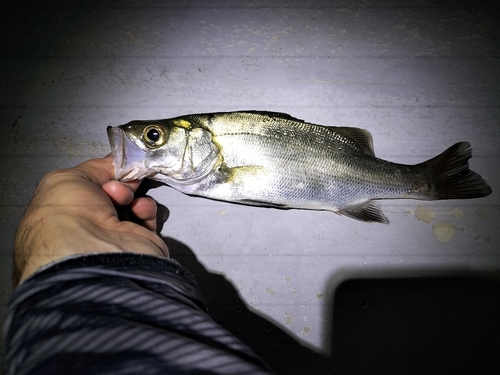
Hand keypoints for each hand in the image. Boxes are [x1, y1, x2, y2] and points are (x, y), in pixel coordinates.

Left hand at [14, 156, 167, 284]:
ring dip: (131, 195)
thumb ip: (94, 168)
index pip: (86, 187)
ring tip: (124, 199)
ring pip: (130, 205)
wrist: (93, 251)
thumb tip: (115, 166)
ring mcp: (112, 238)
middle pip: (111, 194)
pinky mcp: (137, 244)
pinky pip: (146, 219)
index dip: (100, 174)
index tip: (111, 166)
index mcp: (61, 214)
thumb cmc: (68, 217)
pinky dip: (146, 210)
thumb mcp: (68, 179)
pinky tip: (140, 209)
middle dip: (116, 183)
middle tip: (116, 184)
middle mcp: (85, 228)